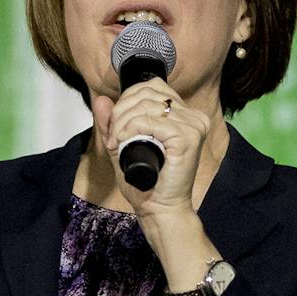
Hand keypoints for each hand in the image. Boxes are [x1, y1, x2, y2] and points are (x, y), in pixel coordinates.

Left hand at [92, 80, 209, 218]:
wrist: (160, 209)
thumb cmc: (147, 183)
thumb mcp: (123, 146)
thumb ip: (112, 124)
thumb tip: (102, 100)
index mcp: (184, 114)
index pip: (151, 86)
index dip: (126, 101)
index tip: (116, 126)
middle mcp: (193, 116)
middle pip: (146, 93)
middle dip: (120, 112)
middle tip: (112, 137)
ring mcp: (193, 125)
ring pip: (146, 106)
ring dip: (122, 123)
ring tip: (116, 142)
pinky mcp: (188, 137)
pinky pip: (149, 121)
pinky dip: (130, 129)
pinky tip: (123, 143)